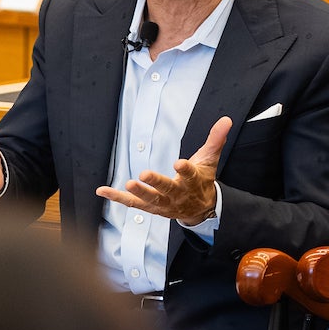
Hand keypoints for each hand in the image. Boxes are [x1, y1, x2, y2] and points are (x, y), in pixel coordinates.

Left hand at [96, 116, 229, 224]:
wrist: (201, 209)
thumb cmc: (202, 180)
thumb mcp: (209, 160)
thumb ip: (215, 140)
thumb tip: (226, 119)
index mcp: (193, 182)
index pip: (190, 175)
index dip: (185, 170)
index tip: (180, 163)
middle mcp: (178, 195)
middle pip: (167, 190)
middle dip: (156, 183)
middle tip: (144, 174)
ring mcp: (164, 204)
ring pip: (150, 199)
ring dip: (138, 192)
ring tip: (128, 183)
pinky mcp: (151, 208)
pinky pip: (133, 203)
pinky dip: (118, 197)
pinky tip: (102, 190)